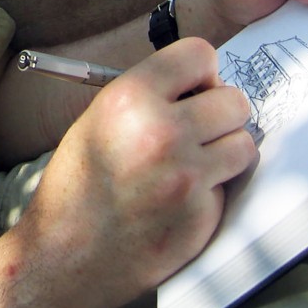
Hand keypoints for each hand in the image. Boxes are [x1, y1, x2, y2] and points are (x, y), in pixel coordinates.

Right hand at [8, 38, 255, 307]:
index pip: (198, 54)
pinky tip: (178, 199)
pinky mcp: (202, 213)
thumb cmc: (77, 186)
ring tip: (191, 163)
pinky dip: (212, 190)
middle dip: (220, 112)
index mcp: (129, 98)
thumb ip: (147, 96)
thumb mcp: (97, 120)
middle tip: (198, 128)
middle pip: (234, 99)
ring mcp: (186, 176)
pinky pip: (229, 185)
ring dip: (225, 151)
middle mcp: (161, 131)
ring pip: (243, 142)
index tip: (195, 87)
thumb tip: (198, 82)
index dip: (200, 72)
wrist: (65, 252)